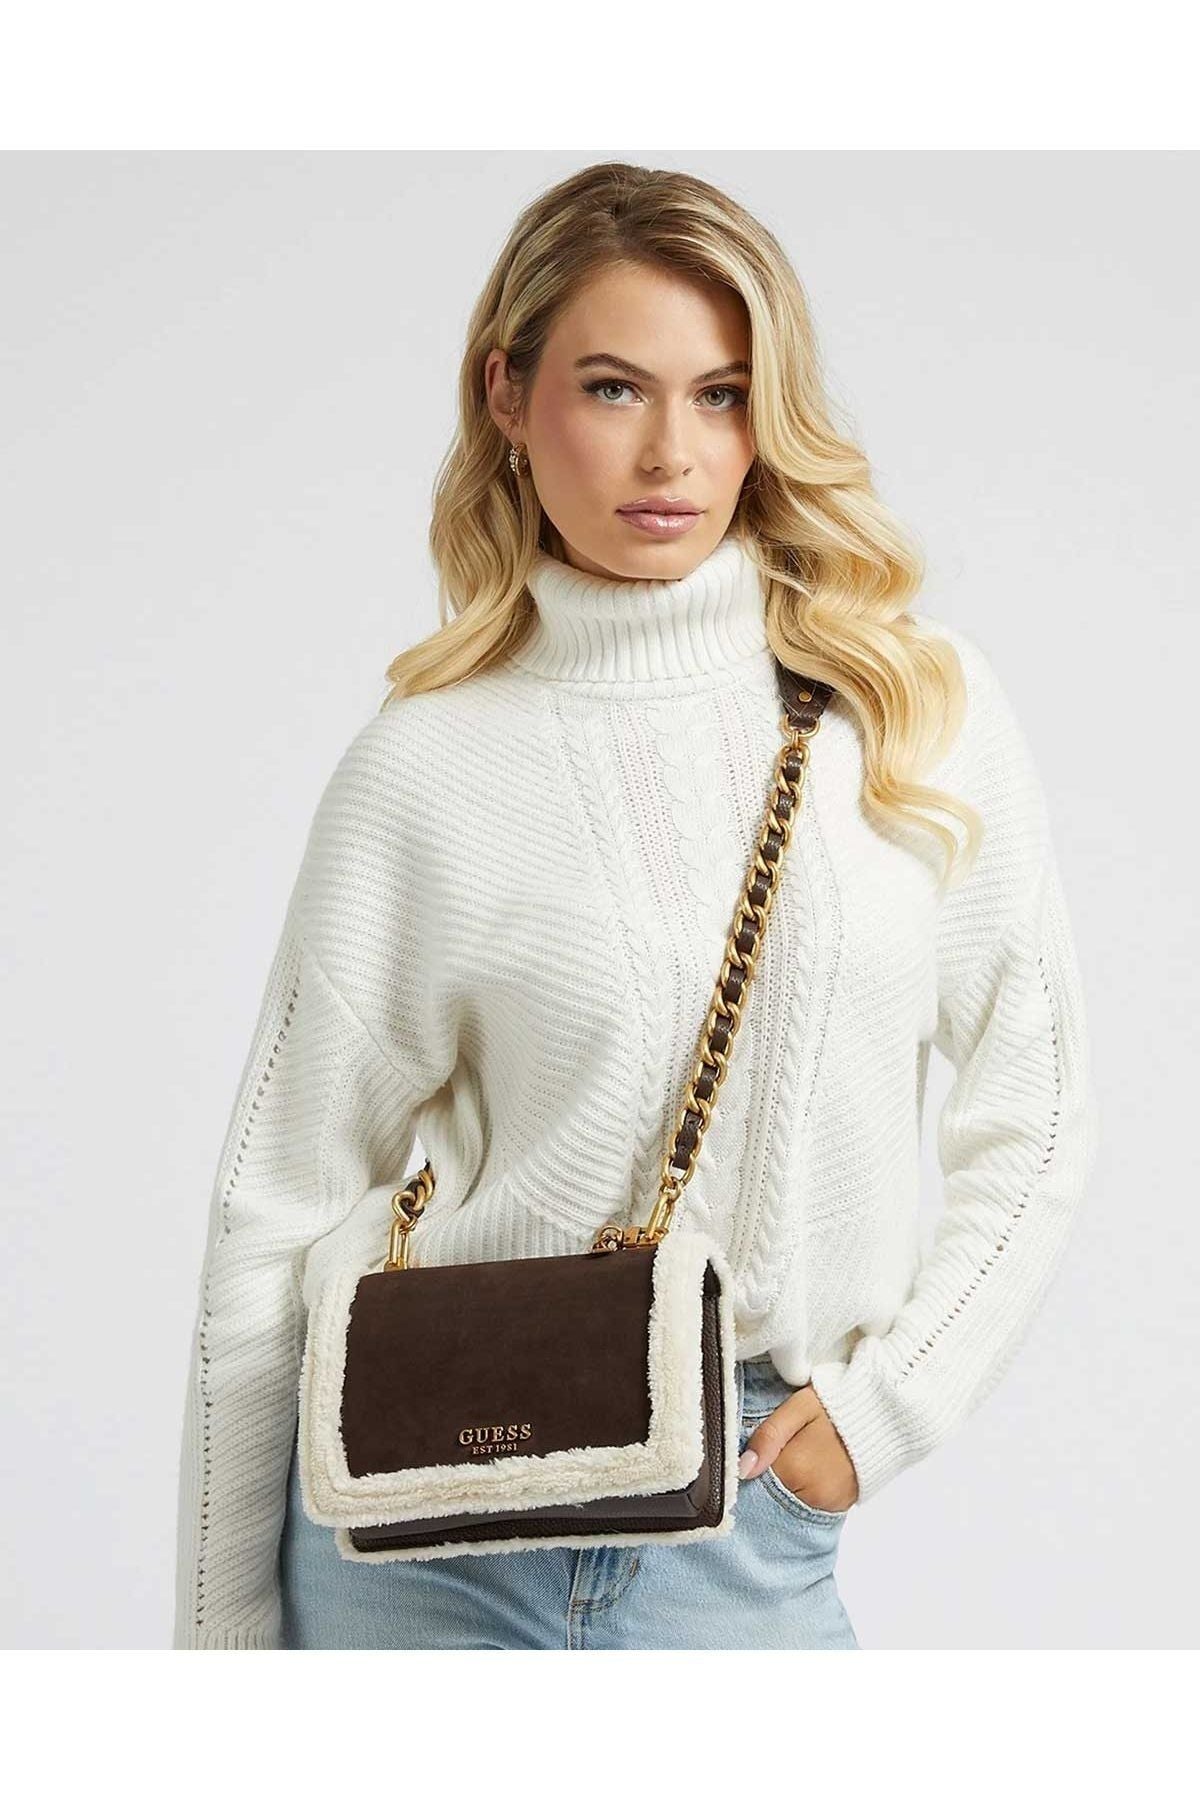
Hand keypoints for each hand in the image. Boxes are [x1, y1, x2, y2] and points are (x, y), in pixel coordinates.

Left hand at [738, 1384, 859, 1511]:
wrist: (883, 1414)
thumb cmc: (838, 1405)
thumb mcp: (798, 1408)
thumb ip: (769, 1436)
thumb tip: (742, 1468)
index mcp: (795, 1470)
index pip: (753, 1481)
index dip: (751, 1464)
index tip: (757, 1451)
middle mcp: (812, 1496)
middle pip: (770, 1494)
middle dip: (767, 1476)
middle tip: (779, 1450)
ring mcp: (828, 1506)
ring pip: (789, 1502)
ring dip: (785, 1484)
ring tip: (797, 1455)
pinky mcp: (840, 1508)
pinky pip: (809, 1504)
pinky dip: (803, 1490)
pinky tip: (810, 1468)